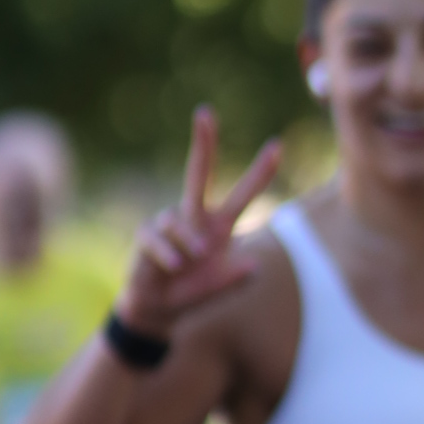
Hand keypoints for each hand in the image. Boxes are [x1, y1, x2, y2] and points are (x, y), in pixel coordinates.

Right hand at [118, 107, 281, 336]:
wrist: (159, 311)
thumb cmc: (194, 292)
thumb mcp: (221, 288)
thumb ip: (236, 278)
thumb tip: (252, 264)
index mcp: (219, 225)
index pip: (243, 193)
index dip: (260, 171)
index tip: (277, 145)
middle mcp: (194, 217)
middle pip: (198, 173)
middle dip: (203, 143)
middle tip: (205, 112)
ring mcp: (169, 224)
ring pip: (177, 219)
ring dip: (188, 242)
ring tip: (192, 261)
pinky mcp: (146, 237)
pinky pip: (156, 238)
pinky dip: (168, 254)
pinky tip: (175, 267)